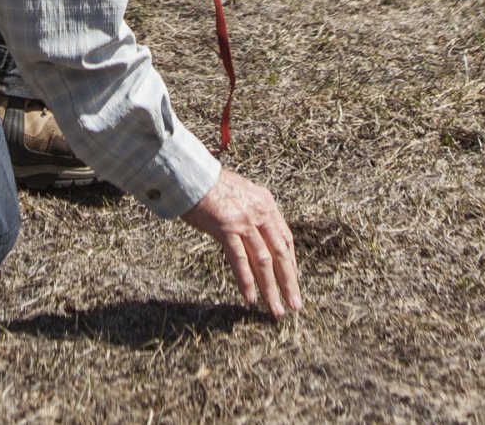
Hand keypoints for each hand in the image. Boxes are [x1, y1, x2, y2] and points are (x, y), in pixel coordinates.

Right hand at [181, 167, 300, 318]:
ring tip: (276, 310)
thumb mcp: (240, 195)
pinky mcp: (227, 227)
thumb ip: (251, 213)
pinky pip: (240, 260)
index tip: (293, 282)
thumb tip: (256, 236)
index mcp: (266, 203)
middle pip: (281, 253)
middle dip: (289, 282)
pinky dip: (247, 282)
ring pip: (264, 261)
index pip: (286, 238)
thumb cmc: (209, 186)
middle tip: (294, 305)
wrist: (190, 174)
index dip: (291, 263)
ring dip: (271, 289)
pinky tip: (250, 299)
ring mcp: (245, 220)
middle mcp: (260, 211)